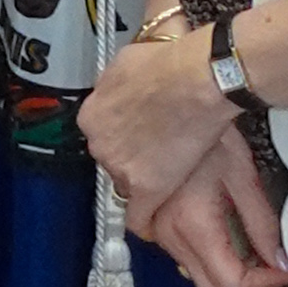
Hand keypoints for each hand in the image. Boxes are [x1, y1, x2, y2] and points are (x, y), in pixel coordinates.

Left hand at [81, 17, 233, 222]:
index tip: (134, 140)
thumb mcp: (127, 62)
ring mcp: (121, 166)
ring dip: (145, 180)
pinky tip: (152, 225)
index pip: (101, 134)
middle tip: (158, 151)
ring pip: (127, 182)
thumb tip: (121, 80)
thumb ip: (116, 83)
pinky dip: (145, 220)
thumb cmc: (169, 65)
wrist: (195, 80)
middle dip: (133, 157)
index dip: (122, 136)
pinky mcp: (145, 187)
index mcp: (92, 112)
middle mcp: (99, 141)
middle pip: (112, 158)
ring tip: (169, 171)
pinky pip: (138, 214)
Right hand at [137, 126, 287, 286]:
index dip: (262, 286)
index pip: (230, 286)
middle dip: (237, 278)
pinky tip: (191, 199)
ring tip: (226, 221)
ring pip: (178, 258)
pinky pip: (152, 228)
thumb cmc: (204, 117)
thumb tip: (277, 258)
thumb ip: (263, 225)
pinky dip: (174, 226)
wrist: (171, 83)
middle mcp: (162, 225)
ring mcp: (142, 210)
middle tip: (259, 260)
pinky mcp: (126, 191)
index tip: (277, 273)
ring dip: (207, 250)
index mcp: (192, 224)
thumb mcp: (244, 176)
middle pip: (203, 284)